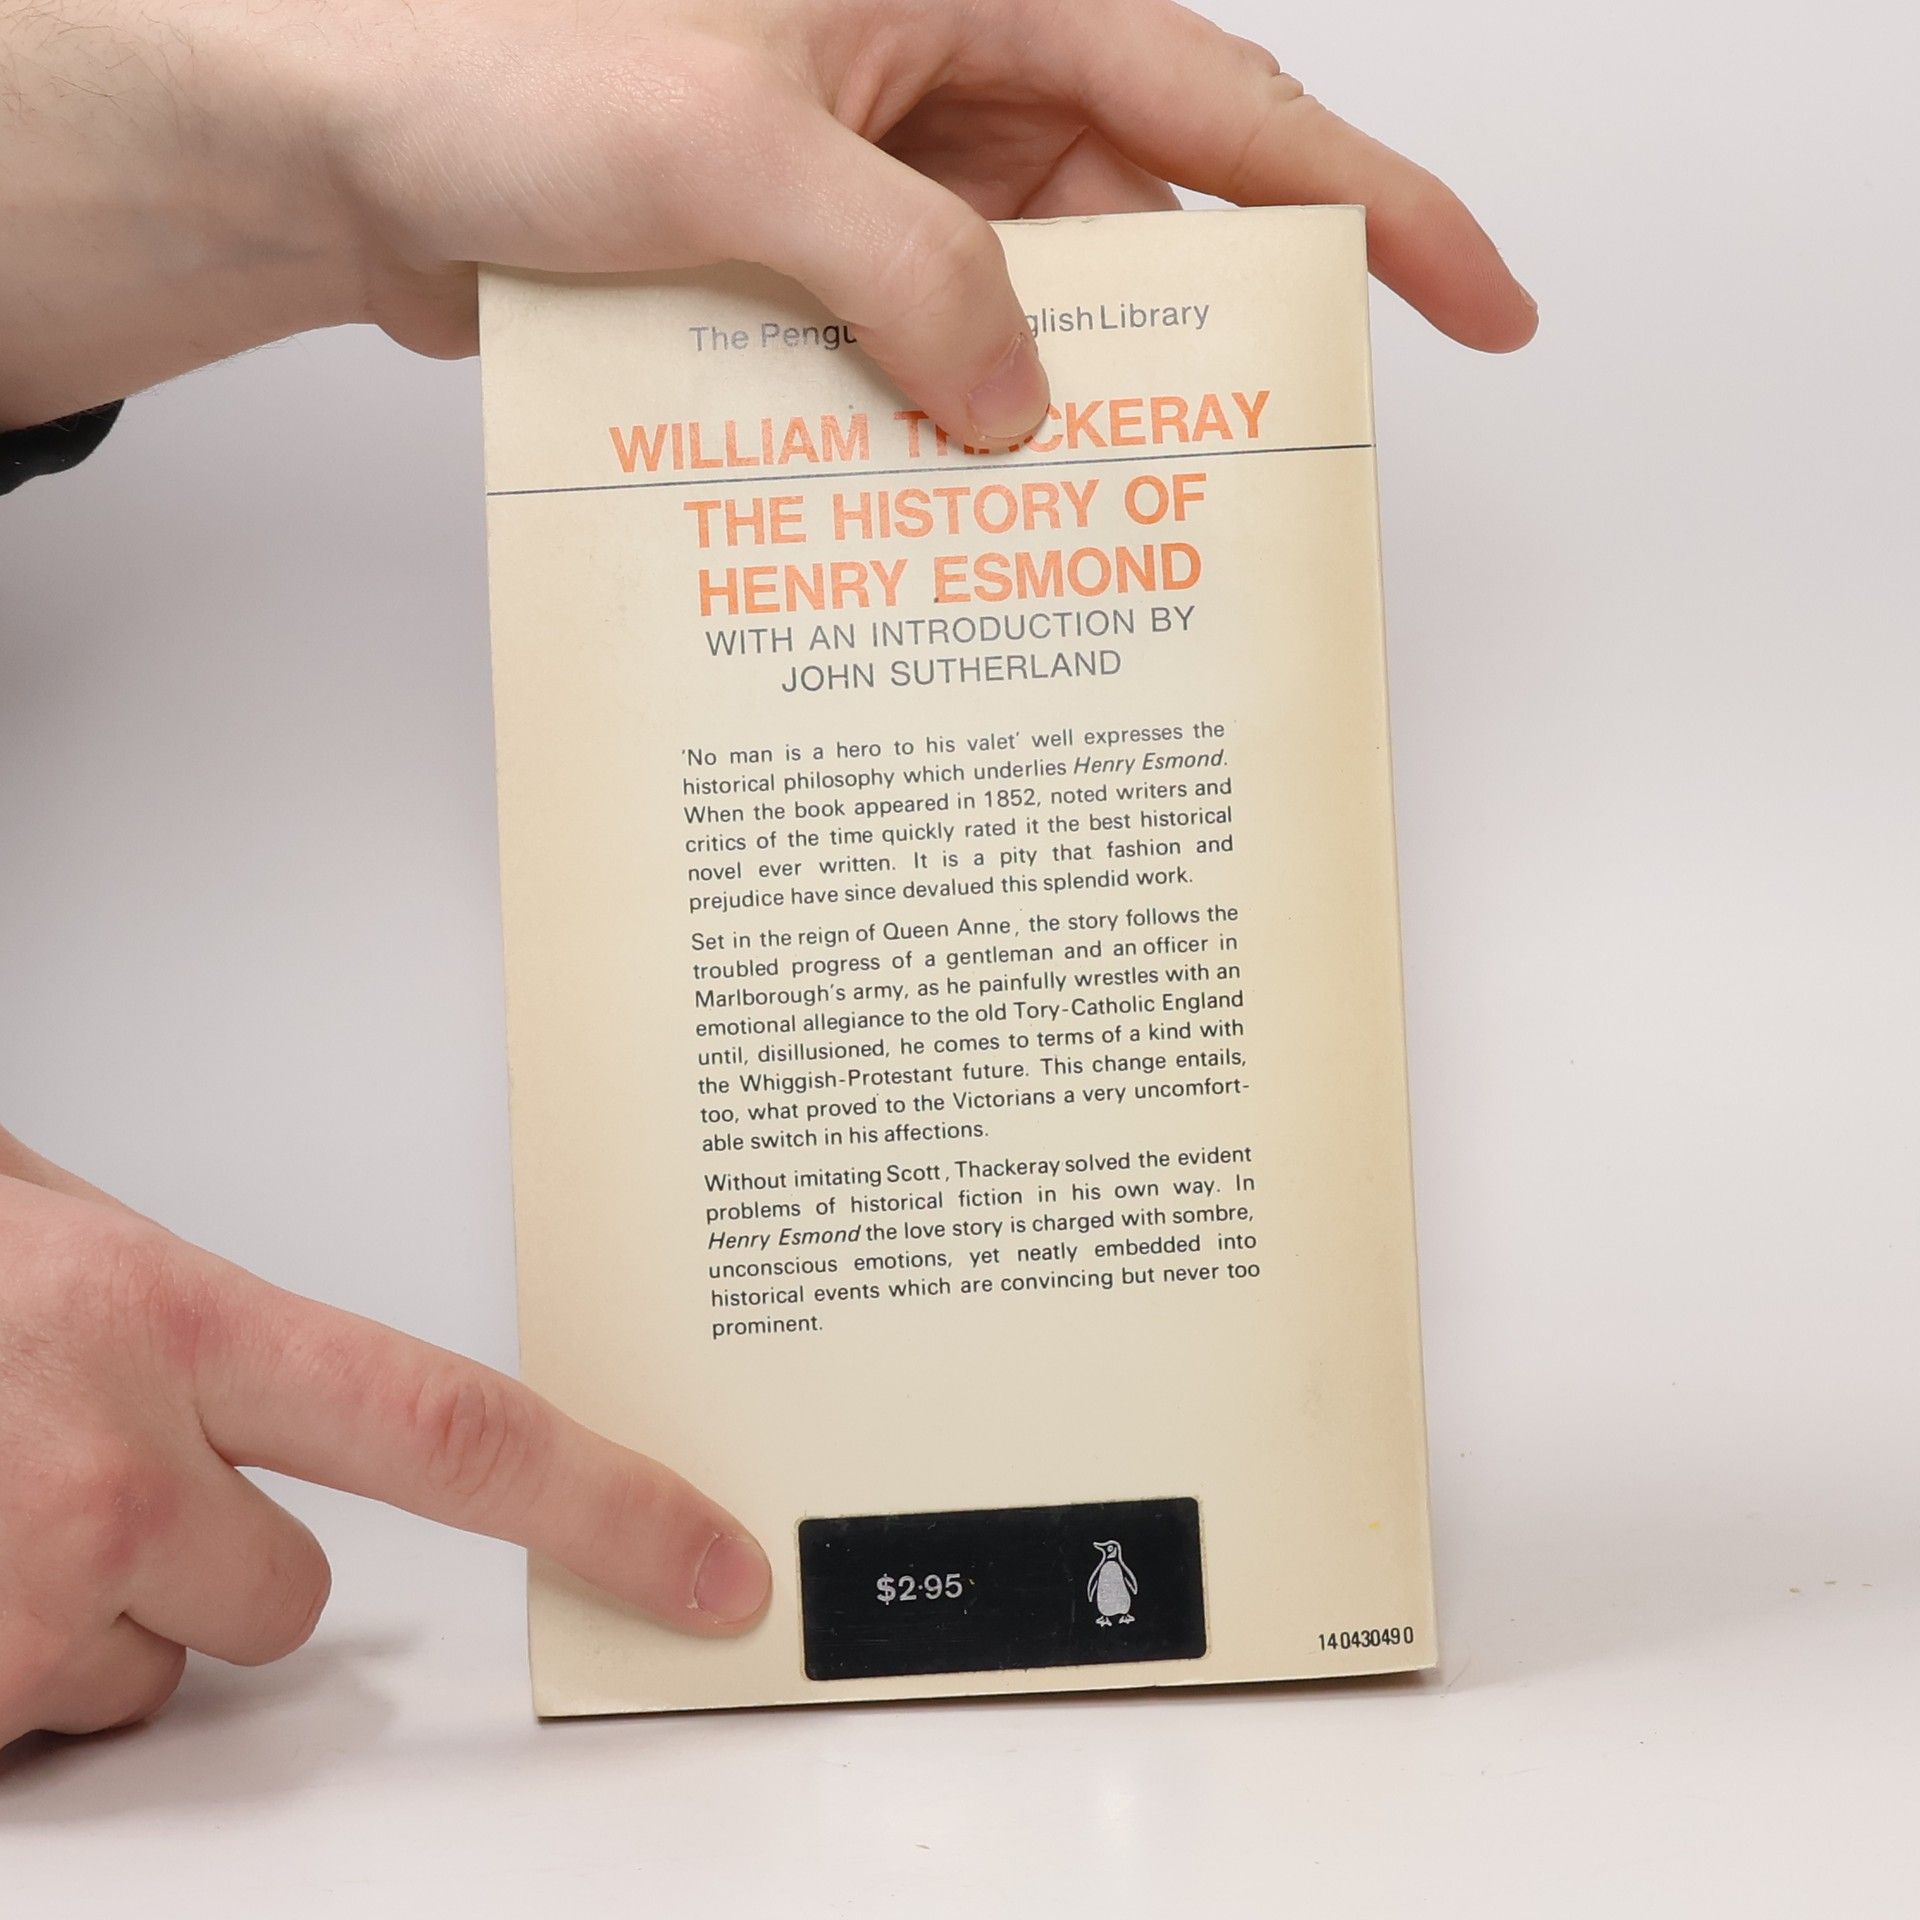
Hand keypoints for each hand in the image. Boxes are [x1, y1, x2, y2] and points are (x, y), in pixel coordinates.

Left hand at [0, 0, 1533, 437]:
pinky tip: (934, 515)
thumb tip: (1017, 408)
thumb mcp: (722, 155)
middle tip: (1228, 497)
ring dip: (1035, 424)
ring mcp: (880, 191)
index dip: (1368, 207)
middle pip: (1133, 234)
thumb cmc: (491, 70)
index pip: (1217, 98)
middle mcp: (941, 86)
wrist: (346, 149)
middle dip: (1181, 361)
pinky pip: (921, 363)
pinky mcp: (817, 278)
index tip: (1480, 304)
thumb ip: (898, 271)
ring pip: (1023, 321)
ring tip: (1061, 537)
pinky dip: (933, 439)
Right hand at [0, 1127, 770, 1744]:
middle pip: (287, 1604)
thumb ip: (186, 1316)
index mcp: (166, 1318)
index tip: (713, 1569)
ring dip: (80, 1614)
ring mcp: (12, 1598)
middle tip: (79, 1470)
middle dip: (212, 1565)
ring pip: (144, 1675)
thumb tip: (290, 1382)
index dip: (606, 1506)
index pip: (454, 1427)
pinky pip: (28, 1724)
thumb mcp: (53, 1229)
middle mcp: (106, 1469)